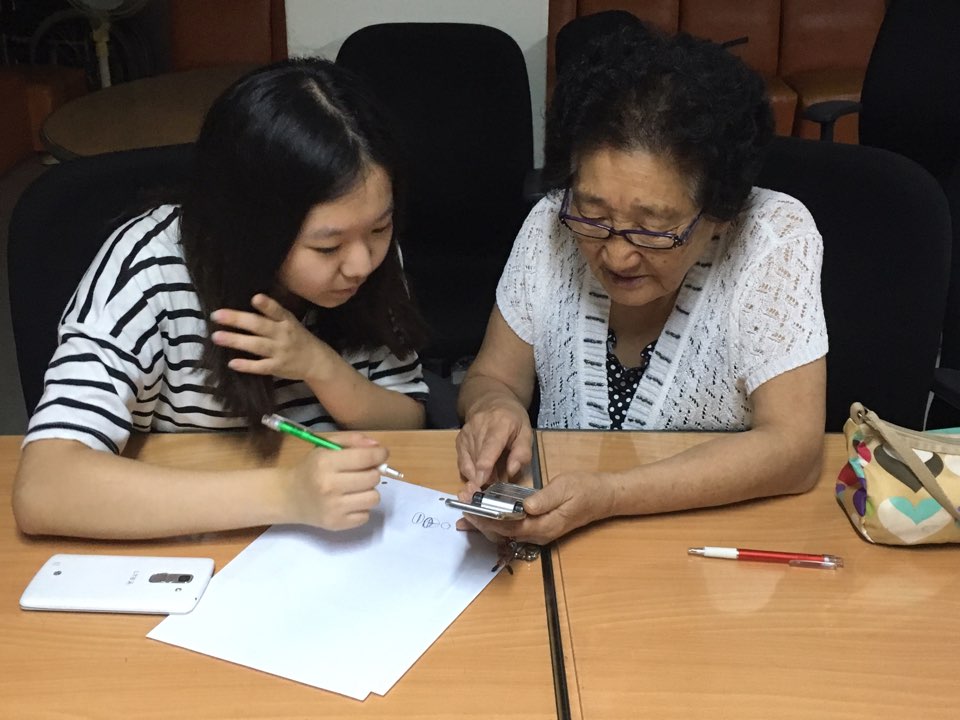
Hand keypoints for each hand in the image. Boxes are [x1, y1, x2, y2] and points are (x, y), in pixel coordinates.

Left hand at [210, 294, 335, 381]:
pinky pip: (260, 366)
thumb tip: (248, 299)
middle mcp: (283, 335)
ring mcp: (280, 352)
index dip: (267, 305)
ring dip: (236, 341)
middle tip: (217, 315)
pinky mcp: (277, 367)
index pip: (277, 311)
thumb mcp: (290, 321)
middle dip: (238, 320)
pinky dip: (246, 365)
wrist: (316, 361)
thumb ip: (272, 313)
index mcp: (286, 320)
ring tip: (217, 337)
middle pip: (259, 326)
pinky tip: (232, 363)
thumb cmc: (297, 337)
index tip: (255, 298)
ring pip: (256, 346)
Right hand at [283, 433, 388, 529]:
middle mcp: (329, 486)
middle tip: (363, 472)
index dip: (380, 454)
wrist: (290, 497)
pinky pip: (366, 516)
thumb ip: (352, 440)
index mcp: (326, 462)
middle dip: (373, 472)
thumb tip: (378, 447)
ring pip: (374, 498)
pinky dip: (361, 508)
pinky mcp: (337, 524)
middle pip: (373, 478)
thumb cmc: (311, 468)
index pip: (366, 458)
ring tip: (356, 488)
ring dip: (369, 491)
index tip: (381, 454)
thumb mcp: (326, 447)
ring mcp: (333, 508)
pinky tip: (349, 502)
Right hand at [456, 398, 531, 496]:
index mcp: (500, 423)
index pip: (490, 445)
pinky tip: (480, 472)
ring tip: (491, 475)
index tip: (482, 480)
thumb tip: (512, 471)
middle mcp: (479, 427)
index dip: (485, 464)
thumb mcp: (526, 432)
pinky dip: (471, 472)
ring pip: (469, 463)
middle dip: (486, 477)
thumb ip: (522, 452)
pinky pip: (462, 463)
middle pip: (478, 458)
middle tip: (496, 484)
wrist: (491, 401)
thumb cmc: (512, 418)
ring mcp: (466, 434)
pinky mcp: (459, 440)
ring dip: (479, 476)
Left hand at [457, 472, 616, 545]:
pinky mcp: (536, 526)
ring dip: (483, 520)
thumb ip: (544, 499)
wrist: (603, 497)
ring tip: (464, 509)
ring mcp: (537, 532)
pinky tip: (482, 514)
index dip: (486, 517)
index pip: (507, 525)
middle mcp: (537, 534)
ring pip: (503, 531)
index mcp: (543, 526)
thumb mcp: (564, 488)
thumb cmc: (584, 489)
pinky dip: (493, 520)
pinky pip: (510, 527)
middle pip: (501, 532)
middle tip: (460, 503)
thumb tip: (525, 506)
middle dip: (478, 519)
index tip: (469, 505)